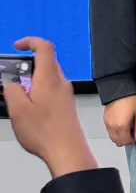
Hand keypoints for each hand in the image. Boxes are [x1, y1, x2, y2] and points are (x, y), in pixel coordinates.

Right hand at [3, 39, 97, 177]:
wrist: (67, 150)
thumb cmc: (45, 132)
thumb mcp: (18, 109)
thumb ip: (11, 91)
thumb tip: (11, 84)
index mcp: (49, 78)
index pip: (44, 47)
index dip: (30, 41)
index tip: (18, 46)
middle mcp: (61, 82)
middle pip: (46, 61)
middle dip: (28, 64)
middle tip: (12, 76)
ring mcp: (65, 93)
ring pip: (48, 76)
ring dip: (32, 80)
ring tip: (18, 95)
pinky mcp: (66, 104)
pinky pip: (52, 89)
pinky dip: (39, 91)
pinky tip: (29, 106)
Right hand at [103, 94, 135, 146]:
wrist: (119, 90)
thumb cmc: (131, 100)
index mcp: (122, 126)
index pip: (126, 141)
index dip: (132, 141)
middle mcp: (112, 127)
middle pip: (118, 142)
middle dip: (125, 141)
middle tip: (132, 135)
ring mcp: (107, 124)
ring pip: (112, 138)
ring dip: (119, 138)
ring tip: (126, 131)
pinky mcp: (104, 120)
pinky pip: (109, 132)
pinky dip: (115, 133)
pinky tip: (120, 127)